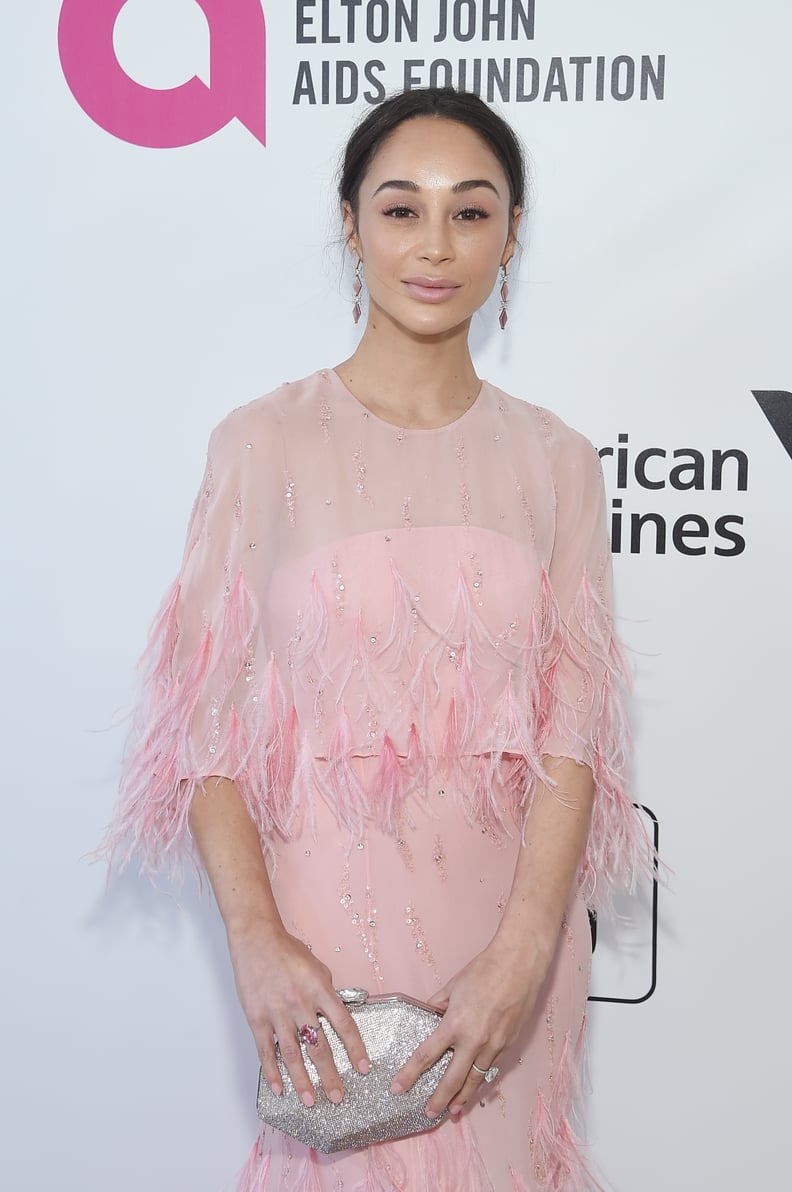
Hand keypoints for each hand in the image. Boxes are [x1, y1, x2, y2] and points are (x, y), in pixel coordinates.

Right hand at [227, 923, 369, 1105]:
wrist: (255, 938)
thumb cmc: (287, 950)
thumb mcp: (317, 966)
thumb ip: (327, 992)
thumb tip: (336, 1015)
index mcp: (319, 988)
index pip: (344, 1024)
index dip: (355, 1048)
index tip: (363, 1068)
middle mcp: (300, 1002)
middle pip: (319, 1046)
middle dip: (330, 1074)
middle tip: (338, 1097)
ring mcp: (277, 1012)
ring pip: (292, 1054)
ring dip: (303, 1081)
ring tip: (311, 1101)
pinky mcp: (256, 1017)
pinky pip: (265, 1050)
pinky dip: (272, 1072)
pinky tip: (279, 1088)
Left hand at [390, 935, 550, 1117]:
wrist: (520, 964)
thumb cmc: (485, 970)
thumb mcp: (453, 986)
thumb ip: (438, 1004)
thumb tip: (430, 1014)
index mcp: (455, 1024)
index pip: (426, 1056)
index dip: (410, 1074)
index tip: (398, 1087)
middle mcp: (474, 1041)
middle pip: (452, 1079)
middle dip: (438, 1099)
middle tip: (428, 1113)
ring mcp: (494, 1046)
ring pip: (475, 1080)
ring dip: (462, 1097)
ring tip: (452, 1110)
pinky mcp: (508, 1044)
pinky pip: (491, 1069)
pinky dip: (481, 1080)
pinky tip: (475, 1086)